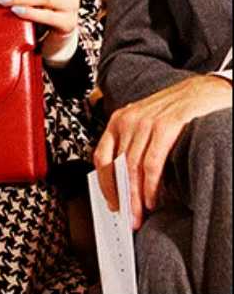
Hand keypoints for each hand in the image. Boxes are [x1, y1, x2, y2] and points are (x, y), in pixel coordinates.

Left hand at [93, 75, 232, 228]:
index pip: (101, 158)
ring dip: (135, 196)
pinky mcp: (166, 126)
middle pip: (117, 166)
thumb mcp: (147, 123)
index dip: (105, 184)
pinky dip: (150, 185)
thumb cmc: (178, 109)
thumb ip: (134, 145)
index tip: (111, 203)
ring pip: (132, 167)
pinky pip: (151, 163)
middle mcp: (129, 120)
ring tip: (140, 214)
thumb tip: (126, 180)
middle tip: (127, 217)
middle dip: (121, 196)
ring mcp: (146, 122)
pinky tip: (153, 199)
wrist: (206, 90)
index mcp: (119, 120)